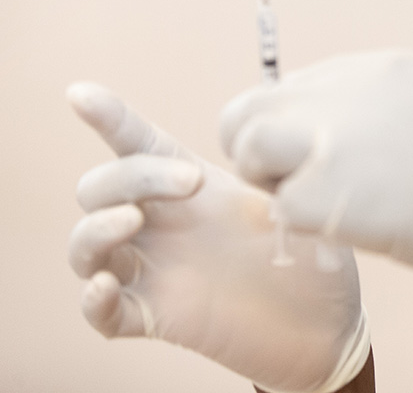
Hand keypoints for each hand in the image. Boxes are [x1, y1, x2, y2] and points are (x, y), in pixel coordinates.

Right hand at [67, 83, 369, 392]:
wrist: (328, 321)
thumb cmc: (310, 252)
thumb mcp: (292, 199)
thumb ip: (269, 170)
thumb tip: (260, 140)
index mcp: (189, 185)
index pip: (137, 144)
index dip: (108, 117)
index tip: (81, 93)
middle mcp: (161, 224)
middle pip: (100, 188)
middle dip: (130, 177)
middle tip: (191, 182)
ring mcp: (154, 271)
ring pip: (85, 245)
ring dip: (96, 228)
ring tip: (132, 220)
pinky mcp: (156, 317)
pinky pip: (103, 313)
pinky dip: (93, 299)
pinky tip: (107, 286)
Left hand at [219, 50, 412, 282]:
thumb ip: (375, 106)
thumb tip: (325, 125)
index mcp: (376, 69)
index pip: (292, 90)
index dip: (296, 129)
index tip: (323, 158)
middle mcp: (344, 94)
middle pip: (247, 112)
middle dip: (260, 151)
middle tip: (298, 183)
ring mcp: (330, 140)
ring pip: (248, 152)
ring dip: (273, 183)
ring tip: (323, 206)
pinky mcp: (324, 192)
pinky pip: (281, 207)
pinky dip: (304, 224)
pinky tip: (348, 228)